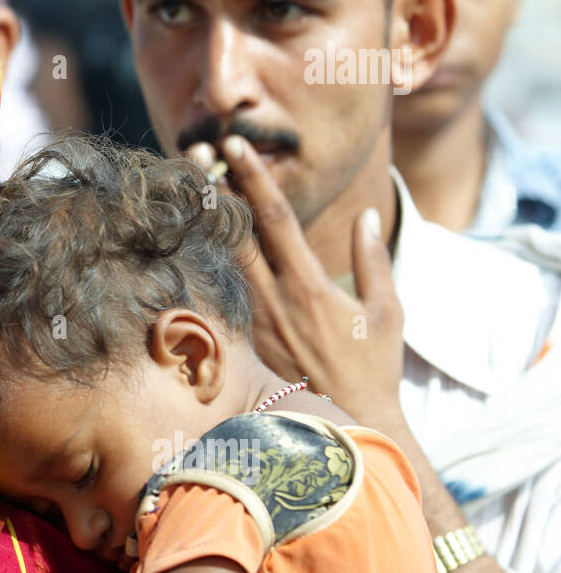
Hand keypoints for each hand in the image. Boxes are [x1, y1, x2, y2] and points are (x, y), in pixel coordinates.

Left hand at [190, 135, 405, 432]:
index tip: (234, 145)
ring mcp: (248, 321)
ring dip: (204, 218)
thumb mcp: (388, 313)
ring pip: (217, 258)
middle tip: (196, 150)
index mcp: (309, 286)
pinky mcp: (235, 340)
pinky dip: (199, 259)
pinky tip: (183, 235)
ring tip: (185, 182)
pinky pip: (215, 290)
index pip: (275, 218)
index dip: (253, 177)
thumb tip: (367, 215)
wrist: (343, 427)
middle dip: (215, 187)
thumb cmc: (371, 369)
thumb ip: (375, 260)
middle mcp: (271, 299)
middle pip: (233, 231)